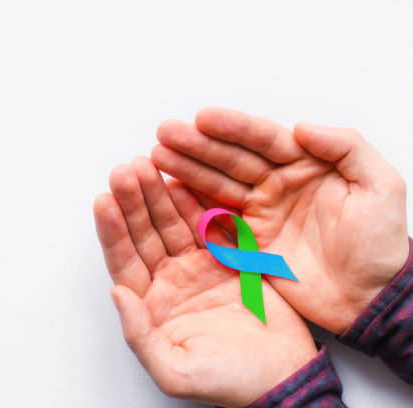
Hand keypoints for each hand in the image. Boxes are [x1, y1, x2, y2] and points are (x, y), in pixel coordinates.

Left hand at [94, 157, 316, 406]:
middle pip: (145, 233)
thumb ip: (139, 336)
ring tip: (149, 163)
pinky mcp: (228, 258)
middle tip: (126, 170)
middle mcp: (170, 282)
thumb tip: (116, 293)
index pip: (124, 261)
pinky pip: (208, 223)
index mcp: (151, 306)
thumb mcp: (175, 370)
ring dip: (160, 194)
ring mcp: (198, 267)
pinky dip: (196, 201)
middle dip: (134, 201)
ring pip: (173, 222)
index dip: (112, 230)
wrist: (283, 377)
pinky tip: (184, 179)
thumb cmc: (229, 382)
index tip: (104, 200)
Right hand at [152, 108, 408, 333]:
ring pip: (217, 184)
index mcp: (306, 164)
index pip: (264, 139)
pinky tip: (169, 191)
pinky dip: (191, 205)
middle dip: (197, 145)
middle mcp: (277, 183)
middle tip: (165, 134)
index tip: (202, 118)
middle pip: (231, 159)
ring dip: (187, 170)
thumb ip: (346, 149)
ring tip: (158, 157)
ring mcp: (259, 211)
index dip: (233, 128)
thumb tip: (301, 127)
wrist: (370, 298)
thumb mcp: (381, 188)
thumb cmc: (382, 245)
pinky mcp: (247, 240)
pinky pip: (215, 218)